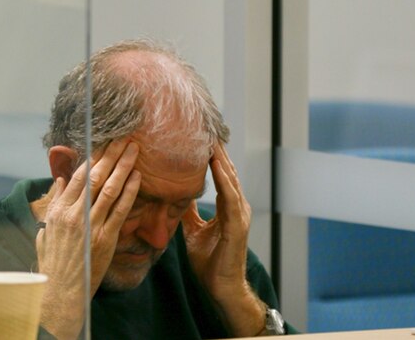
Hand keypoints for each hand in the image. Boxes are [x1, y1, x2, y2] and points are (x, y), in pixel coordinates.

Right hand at [36, 140, 141, 339]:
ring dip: (124, 167)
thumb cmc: (52, 262)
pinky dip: (130, 192)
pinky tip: (138, 177)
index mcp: (58, 210)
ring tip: (134, 150)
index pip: (78, 176)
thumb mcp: (46, 229)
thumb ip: (54, 203)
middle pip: (96, 176)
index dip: (93, 157)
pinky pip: (120, 210)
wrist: (60, 291)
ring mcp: (91, 225)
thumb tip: (60, 180)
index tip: (104, 142)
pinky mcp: (106, 238)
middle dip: (111, 155)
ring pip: (110, 189)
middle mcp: (74, 214)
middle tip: (124, 138)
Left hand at [182, 144, 266, 335]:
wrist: (220, 287)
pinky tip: (216, 165)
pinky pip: (230, 197)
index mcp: (227, 207)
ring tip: (212, 139)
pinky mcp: (238, 225)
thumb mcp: (194, 231)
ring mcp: (239, 214)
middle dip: (218, 151)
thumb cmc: (210, 261)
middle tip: (207, 128)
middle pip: (227, 172)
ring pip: (230, 179)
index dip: (212, 156)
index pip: (220, 175)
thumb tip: (175, 196)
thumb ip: (188, 212)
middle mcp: (236, 207)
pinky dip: (224, 179)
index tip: (201, 137)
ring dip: (221, 159)